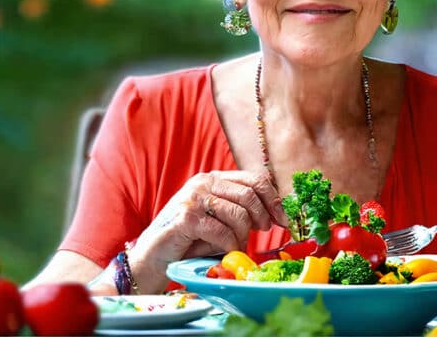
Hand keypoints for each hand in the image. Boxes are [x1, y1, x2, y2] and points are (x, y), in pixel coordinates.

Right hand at [128, 170, 287, 292]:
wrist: (153, 257)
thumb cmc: (190, 241)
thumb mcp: (219, 219)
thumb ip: (241, 210)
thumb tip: (277, 214)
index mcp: (213, 178)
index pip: (254, 178)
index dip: (273, 198)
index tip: (283, 218)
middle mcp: (203, 182)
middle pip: (250, 194)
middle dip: (262, 217)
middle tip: (261, 233)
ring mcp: (193, 198)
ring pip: (239, 214)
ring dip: (242, 236)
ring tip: (232, 245)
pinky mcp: (186, 218)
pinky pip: (223, 232)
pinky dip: (228, 246)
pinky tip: (222, 251)